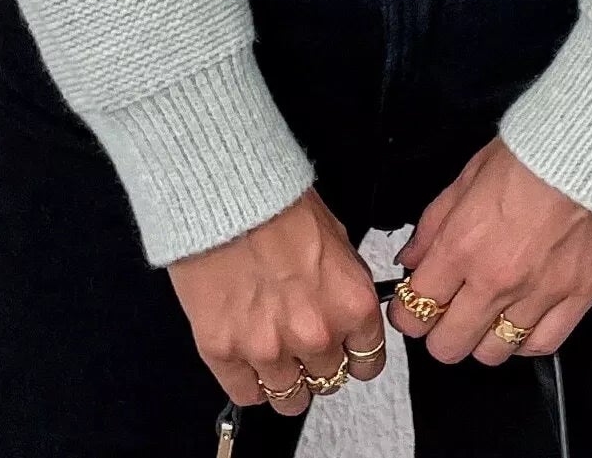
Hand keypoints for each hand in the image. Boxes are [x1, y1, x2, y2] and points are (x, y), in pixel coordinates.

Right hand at [167, 187, 386, 414]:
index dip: (353, 356)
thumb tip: (343, 308)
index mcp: (351, 304)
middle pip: (328, 381)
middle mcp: (316, 334)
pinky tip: (247, 356)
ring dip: (285, 377)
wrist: (224, 192)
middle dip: (317, 362)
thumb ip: (344, 285)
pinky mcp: (224, 352)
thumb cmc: (277, 203)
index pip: (367, 363)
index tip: (342, 350)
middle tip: (300, 338)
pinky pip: (247, 395)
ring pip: (290, 399)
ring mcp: (269, 349)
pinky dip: (250, 382)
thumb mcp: (335, 238)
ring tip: (272, 348)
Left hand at [388, 137, 591, 363]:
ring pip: (493, 353)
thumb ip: (434, 225)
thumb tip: (412, 259)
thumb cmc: (528, 153)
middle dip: (438, 333)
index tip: (411, 305)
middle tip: (445, 313)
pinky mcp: (578, 298)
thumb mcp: (466, 177)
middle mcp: (496, 280)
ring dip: (482, 338)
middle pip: (449, 346)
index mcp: (461, 246)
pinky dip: (525, 340)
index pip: (415, 310)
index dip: (407, 313)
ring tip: (485, 315)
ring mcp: (538, 294)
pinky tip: (520, 322)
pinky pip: (541, 345)